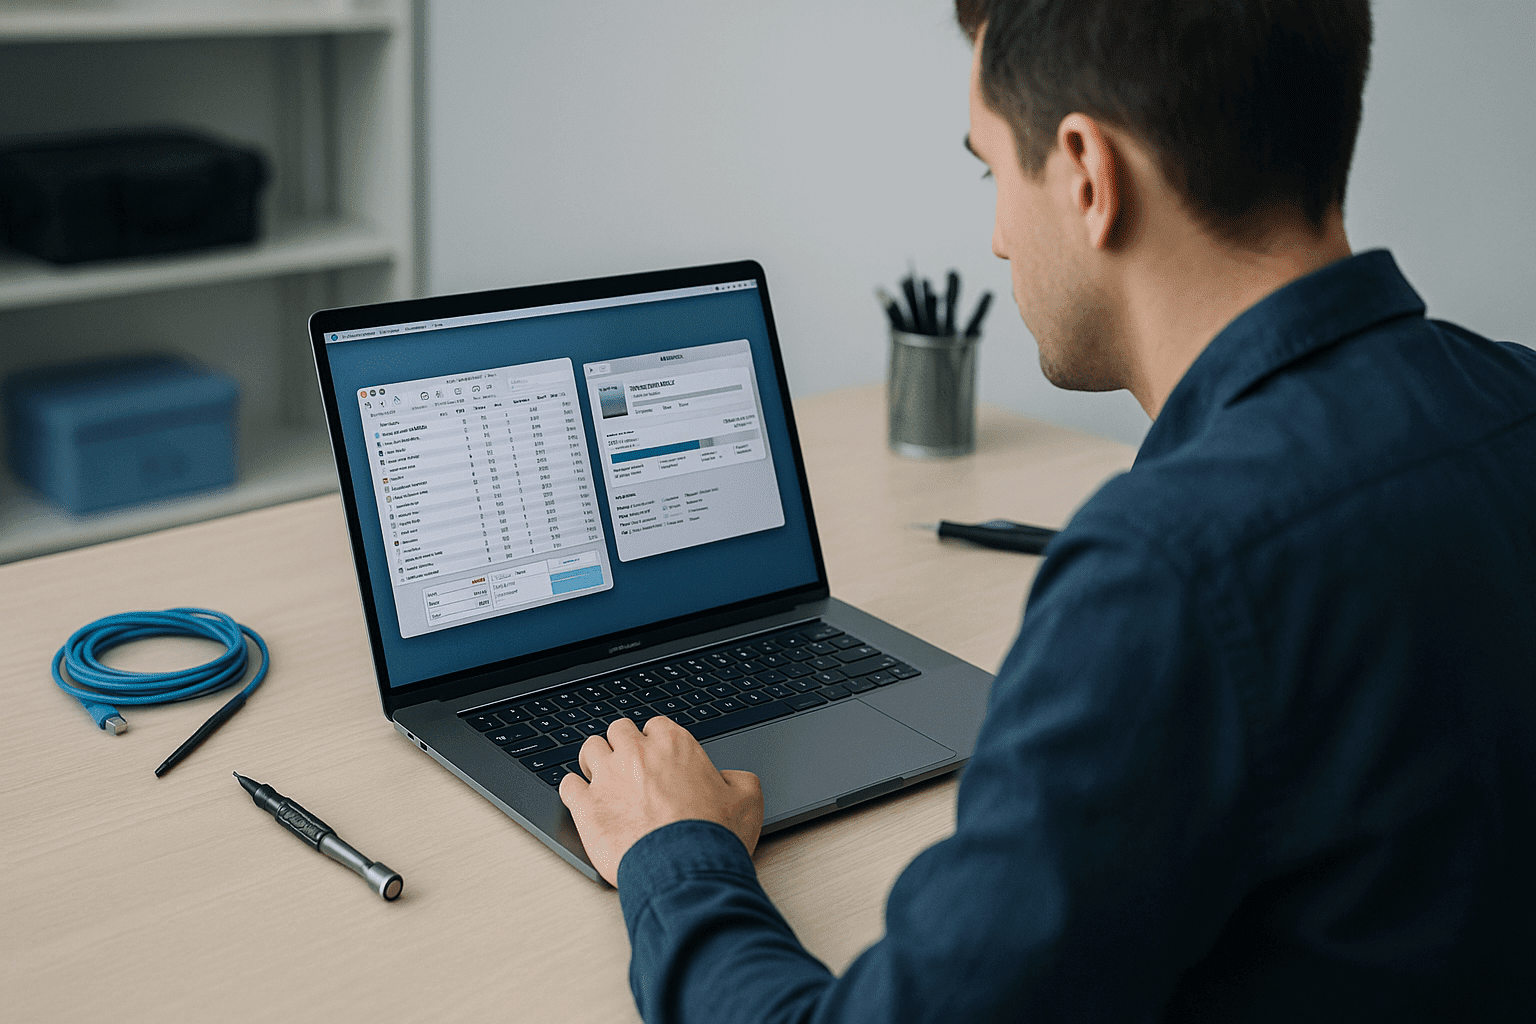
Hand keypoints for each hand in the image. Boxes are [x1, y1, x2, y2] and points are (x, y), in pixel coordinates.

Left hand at [559, 716, 763, 885]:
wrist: (685, 869)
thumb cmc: (713, 836)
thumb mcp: (748, 800)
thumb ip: (738, 779)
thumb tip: (729, 779)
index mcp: (674, 745)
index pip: (656, 726)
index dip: (656, 742)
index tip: (658, 757)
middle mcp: (637, 753)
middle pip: (619, 731)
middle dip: (623, 745)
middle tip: (629, 765)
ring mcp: (607, 778)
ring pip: (590, 749)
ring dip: (596, 760)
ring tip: (603, 777)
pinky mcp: (586, 806)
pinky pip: (567, 785)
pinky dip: (574, 790)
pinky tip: (581, 798)